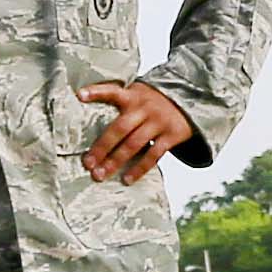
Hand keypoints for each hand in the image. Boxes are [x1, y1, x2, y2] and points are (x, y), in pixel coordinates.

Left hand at [80, 80, 195, 183]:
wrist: (190, 98)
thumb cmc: (153, 101)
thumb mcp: (138, 93)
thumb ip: (120, 100)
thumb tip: (87, 113)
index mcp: (133, 95)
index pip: (113, 91)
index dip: (97, 92)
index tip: (80, 95)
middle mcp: (145, 107)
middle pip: (120, 128)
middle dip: (102, 147)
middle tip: (88, 163)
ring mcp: (159, 121)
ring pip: (134, 144)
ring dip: (116, 161)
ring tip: (101, 175)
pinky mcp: (172, 134)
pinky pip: (153, 155)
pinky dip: (139, 169)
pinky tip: (127, 179)